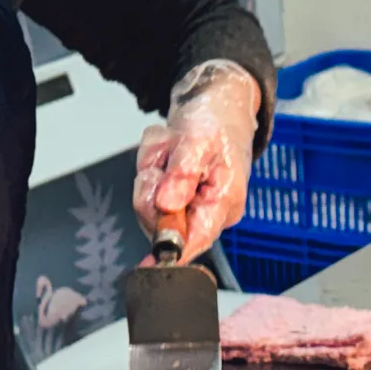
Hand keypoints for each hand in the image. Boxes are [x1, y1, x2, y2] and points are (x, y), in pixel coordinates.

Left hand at [133, 60, 260, 263]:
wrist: (216, 104)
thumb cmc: (216, 122)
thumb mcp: (198, 139)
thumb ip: (182, 173)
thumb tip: (167, 206)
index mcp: (223, 203)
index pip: (197, 239)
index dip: (172, 252)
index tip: (149, 265)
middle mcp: (207, 213)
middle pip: (162, 221)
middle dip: (152, 184)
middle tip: (165, 154)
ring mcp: (189, 208)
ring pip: (149, 204)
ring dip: (150, 172)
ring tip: (169, 147)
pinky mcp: (175, 201)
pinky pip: (147, 193)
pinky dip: (149, 168)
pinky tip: (165, 153)